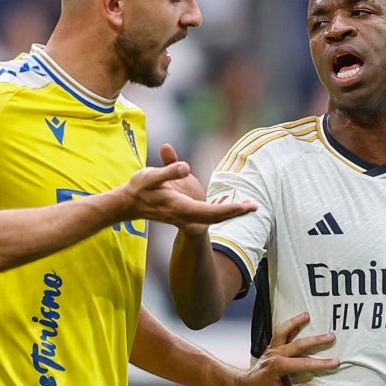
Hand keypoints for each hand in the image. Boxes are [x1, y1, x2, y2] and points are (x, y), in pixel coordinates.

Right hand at [119, 144, 255, 228]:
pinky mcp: (186, 213)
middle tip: (255, 206)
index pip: (210, 211)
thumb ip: (169, 171)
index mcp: (180, 207)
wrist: (129, 203)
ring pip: (213, 217)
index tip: (245, 206)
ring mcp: (186, 216)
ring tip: (249, 206)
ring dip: (231, 213)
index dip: (229, 209)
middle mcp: (185, 215)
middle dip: (235, 212)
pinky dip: (222, 212)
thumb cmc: (140, 188)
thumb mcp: (151, 176)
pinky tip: (233, 207)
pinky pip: (208, 215)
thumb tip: (185, 167)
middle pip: (216, 217)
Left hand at [229, 312, 337, 385]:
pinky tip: (296, 321)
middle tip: (331, 336)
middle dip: (317, 341)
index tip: (335, 363)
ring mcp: (272, 350)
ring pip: (285, 332)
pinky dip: (288, 326)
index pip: (304, 364)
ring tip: (307, 315)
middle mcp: (276, 355)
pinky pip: (279, 334)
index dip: (321, 364)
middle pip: (299, 344)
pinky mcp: (271, 349)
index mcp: (278, 366)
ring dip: (296, 323)